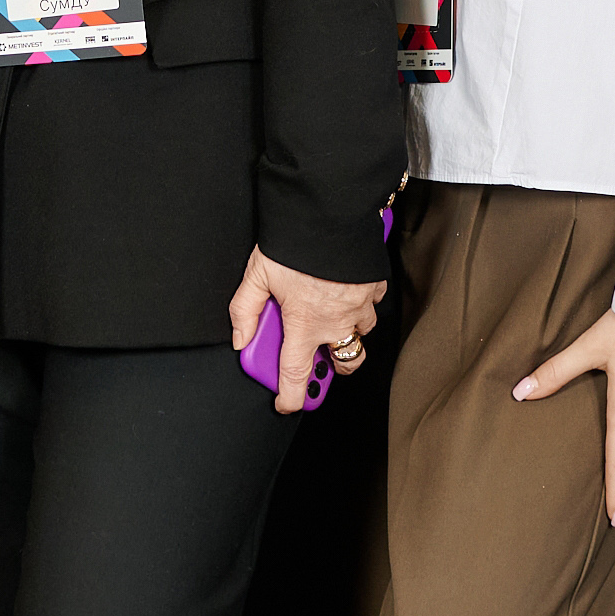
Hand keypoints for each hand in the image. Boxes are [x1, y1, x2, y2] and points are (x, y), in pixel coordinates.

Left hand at [227, 247, 383, 415]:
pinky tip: (345, 291)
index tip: (288, 404)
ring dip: (347, 332)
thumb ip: (245, 310)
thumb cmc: (294, 242)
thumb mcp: (257, 274)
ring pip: (361, 333)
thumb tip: (240, 340)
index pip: (297, 374)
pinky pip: (371, 305)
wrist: (330, 211)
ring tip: (331, 320)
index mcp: (305, 324)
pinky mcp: (374, 286)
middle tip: (318, 358)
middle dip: (333, 367)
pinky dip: (360, 303)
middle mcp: (336, 321)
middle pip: (344, 362)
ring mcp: (359, 305)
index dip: (292, 397)